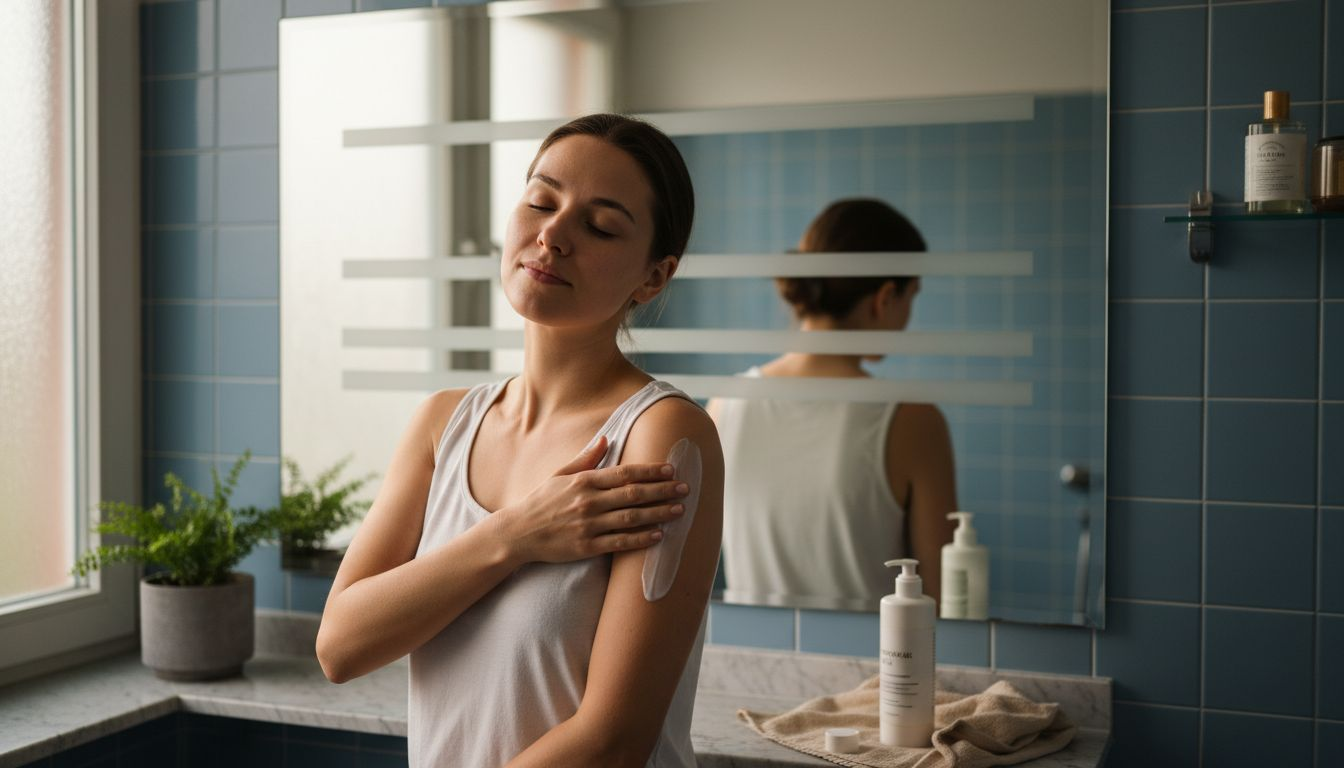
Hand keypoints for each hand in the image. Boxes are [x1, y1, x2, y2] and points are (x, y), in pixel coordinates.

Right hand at [492, 436, 688, 565]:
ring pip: (631, 518)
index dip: (650, 470)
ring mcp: (588, 525)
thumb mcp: (560, 475)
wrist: (518, 533)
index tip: (671, 469)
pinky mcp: (586, 547)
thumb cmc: (541, 501)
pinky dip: (640, 539)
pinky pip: (619, 543)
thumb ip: (586, 458)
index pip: (624, 473)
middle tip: (686, 488)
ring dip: (658, 514)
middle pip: (633, 494)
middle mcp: (588, 502)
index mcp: (584, 481)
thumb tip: (606, 438)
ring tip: (679, 511)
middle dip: (662, 490)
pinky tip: (658, 536)